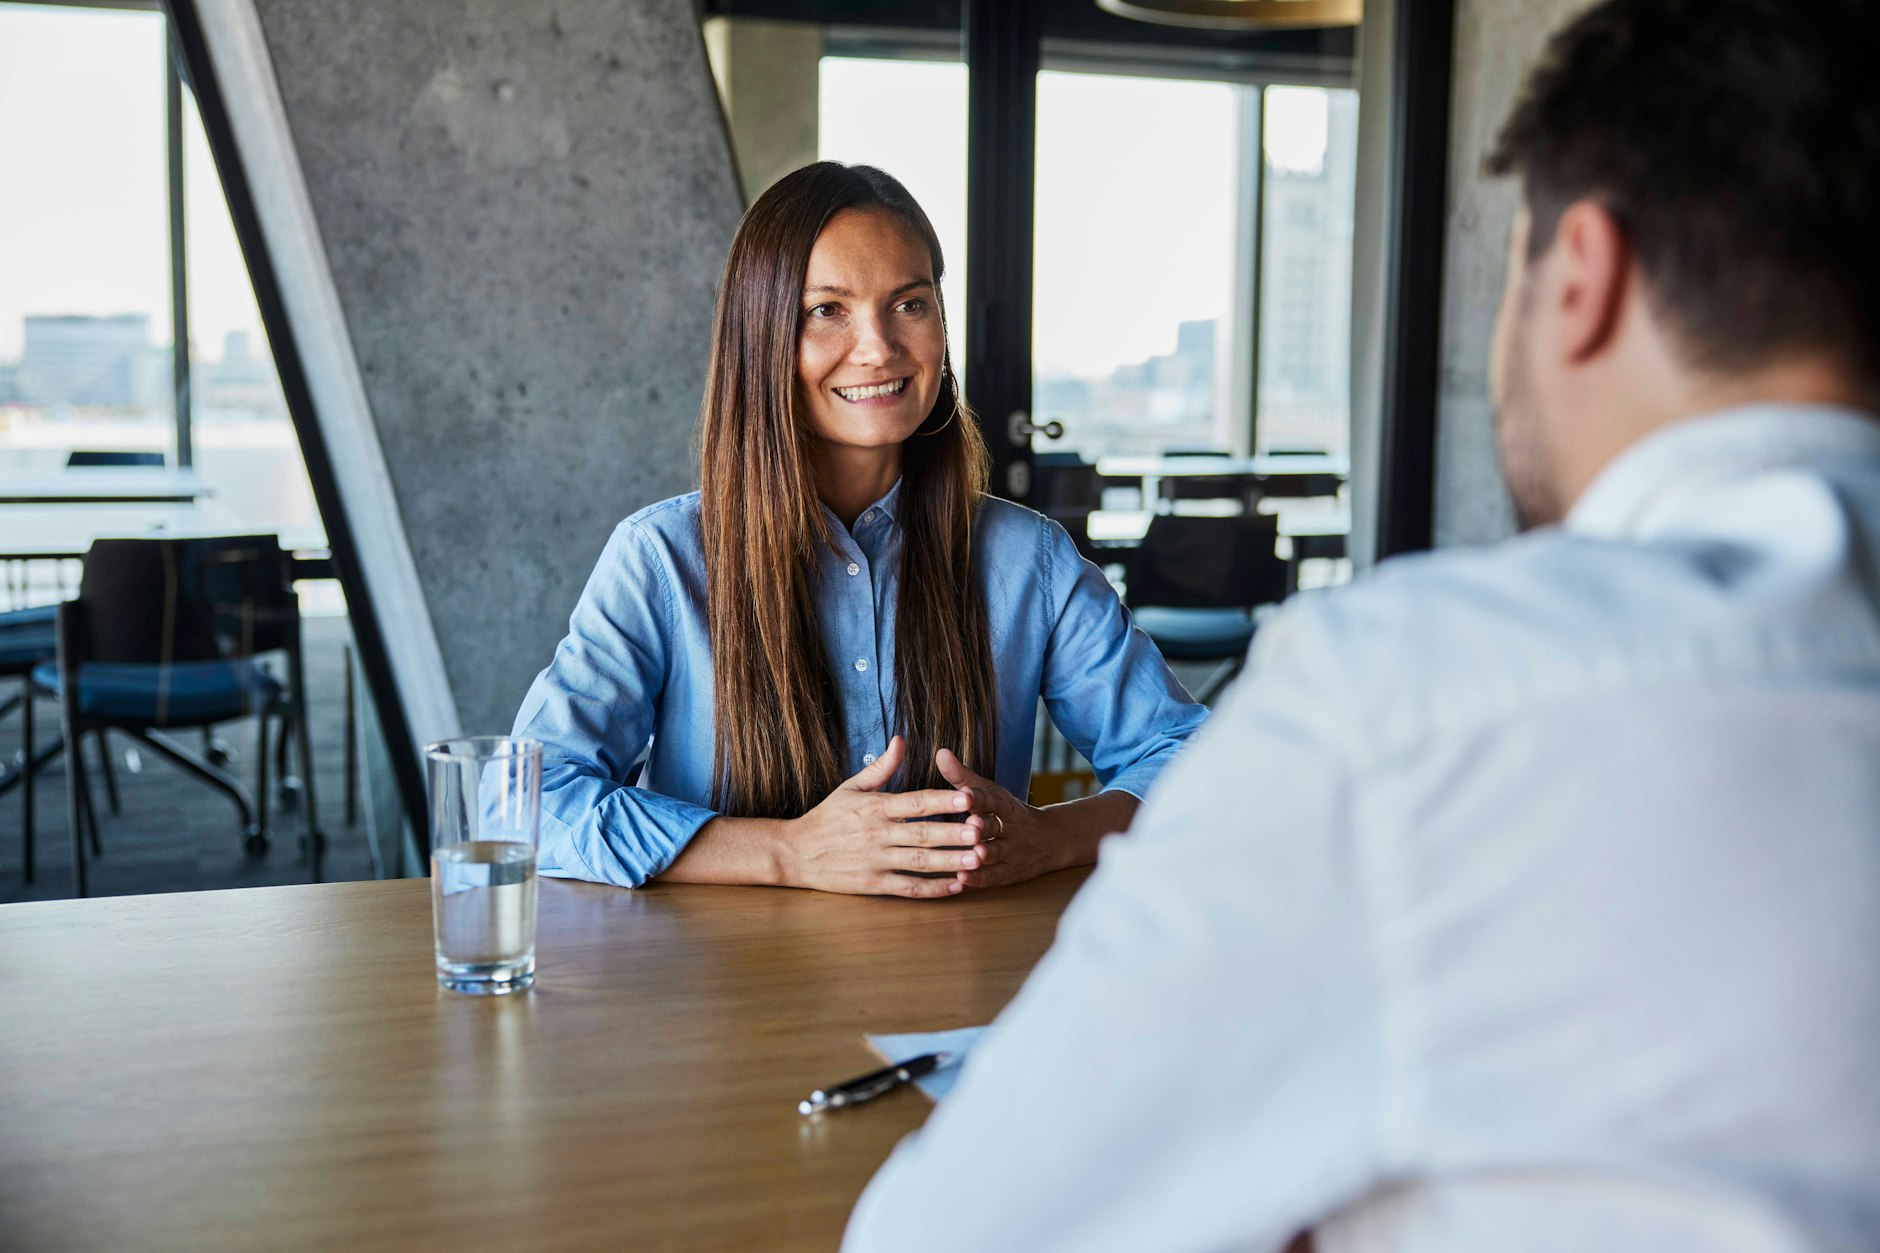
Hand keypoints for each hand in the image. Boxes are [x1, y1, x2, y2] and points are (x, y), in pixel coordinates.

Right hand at [781, 736, 977, 897]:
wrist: (796, 853)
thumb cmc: (826, 817)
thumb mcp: (850, 788)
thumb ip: (881, 768)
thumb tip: (901, 740)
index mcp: (875, 807)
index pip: (915, 802)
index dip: (942, 800)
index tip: (968, 796)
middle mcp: (877, 834)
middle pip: (923, 834)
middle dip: (954, 833)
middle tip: (982, 830)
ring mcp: (876, 861)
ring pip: (920, 862)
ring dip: (951, 861)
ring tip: (978, 859)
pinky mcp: (874, 884)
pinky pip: (908, 887)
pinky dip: (933, 888)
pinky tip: (956, 885)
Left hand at [936, 749, 1064, 890]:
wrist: (1051, 839)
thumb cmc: (1009, 812)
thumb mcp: (990, 791)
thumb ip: (963, 776)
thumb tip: (940, 753)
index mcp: (1003, 804)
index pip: (991, 799)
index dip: (979, 797)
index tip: (966, 793)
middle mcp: (1010, 827)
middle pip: (995, 826)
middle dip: (984, 826)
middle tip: (971, 825)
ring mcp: (1012, 851)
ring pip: (997, 852)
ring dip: (985, 854)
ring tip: (973, 855)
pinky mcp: (1010, 873)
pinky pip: (995, 876)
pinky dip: (980, 878)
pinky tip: (962, 878)